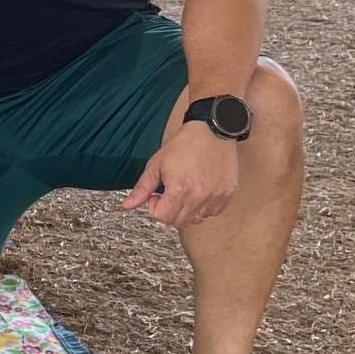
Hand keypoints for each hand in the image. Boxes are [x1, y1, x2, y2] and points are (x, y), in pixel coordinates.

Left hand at [123, 120, 241, 228]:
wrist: (212, 131)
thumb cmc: (184, 145)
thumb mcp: (156, 164)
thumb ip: (142, 188)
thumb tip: (127, 205)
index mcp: (180, 189)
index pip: (162, 217)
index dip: (154, 207)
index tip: (156, 195)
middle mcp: (199, 196)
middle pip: (179, 222)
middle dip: (168, 211)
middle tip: (169, 194)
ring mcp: (216, 196)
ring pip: (197, 219)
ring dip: (187, 211)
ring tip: (185, 192)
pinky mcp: (227, 194)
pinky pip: (213, 212)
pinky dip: (204, 208)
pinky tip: (199, 192)